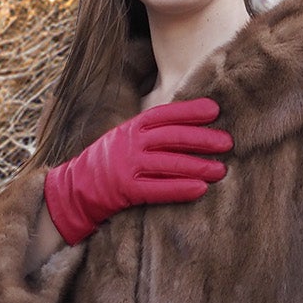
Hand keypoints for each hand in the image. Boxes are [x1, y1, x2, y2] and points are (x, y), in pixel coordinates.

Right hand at [43, 99, 231, 244]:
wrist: (74, 189)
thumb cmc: (106, 164)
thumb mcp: (124, 139)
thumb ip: (148, 133)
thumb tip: (184, 128)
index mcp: (131, 127)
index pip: (165, 115)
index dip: (190, 111)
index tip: (214, 111)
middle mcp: (130, 143)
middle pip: (172, 137)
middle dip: (202, 139)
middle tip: (227, 142)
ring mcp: (128, 166)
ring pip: (169, 163)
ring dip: (198, 166)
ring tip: (221, 170)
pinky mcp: (126, 191)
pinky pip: (158, 190)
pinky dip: (180, 189)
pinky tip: (200, 189)